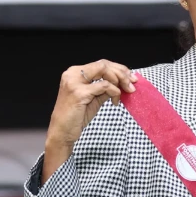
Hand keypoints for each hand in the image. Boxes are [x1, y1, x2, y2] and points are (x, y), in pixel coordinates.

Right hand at [42, 60, 137, 182]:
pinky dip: (114, 92)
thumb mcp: (93, 99)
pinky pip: (104, 86)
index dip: (118, 69)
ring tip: (126, 93)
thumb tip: (122, 84)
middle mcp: (72, 74)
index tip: (131, 79)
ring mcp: (74, 82)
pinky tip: (115, 102)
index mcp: (75, 73)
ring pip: (104, 71)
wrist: (62, 132)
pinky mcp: (79, 93)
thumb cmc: (76, 117)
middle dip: (122, 73)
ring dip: (120, 81)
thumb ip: (105, 89)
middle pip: (103, 64)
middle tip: (133, 85)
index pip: (101, 64)